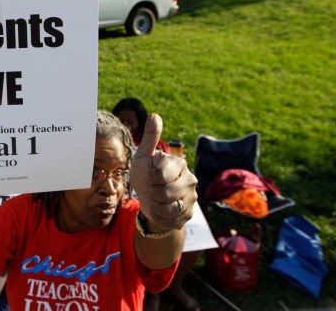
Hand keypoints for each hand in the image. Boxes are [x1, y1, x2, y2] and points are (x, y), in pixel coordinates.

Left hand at [129, 114, 197, 231]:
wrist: (148, 198)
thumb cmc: (146, 174)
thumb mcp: (143, 156)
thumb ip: (150, 138)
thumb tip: (155, 115)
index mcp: (178, 163)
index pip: (160, 174)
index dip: (150, 177)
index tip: (149, 174)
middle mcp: (189, 179)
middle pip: (165, 193)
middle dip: (152, 193)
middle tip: (152, 189)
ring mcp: (192, 197)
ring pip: (169, 208)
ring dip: (156, 206)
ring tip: (156, 199)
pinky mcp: (189, 213)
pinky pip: (172, 220)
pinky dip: (160, 217)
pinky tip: (160, 210)